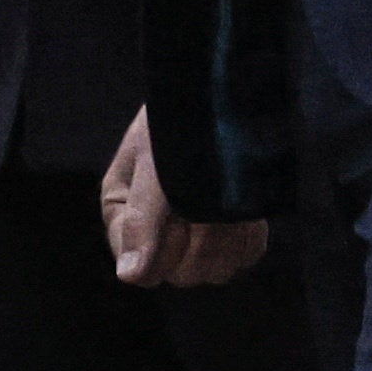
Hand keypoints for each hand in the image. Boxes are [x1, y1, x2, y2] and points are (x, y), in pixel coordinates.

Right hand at [100, 106, 269, 290]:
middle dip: (202, 242)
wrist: (226, 93)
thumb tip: (130, 277)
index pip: (142, 268)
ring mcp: (194, 232)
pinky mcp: (229, 229)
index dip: (167, 249)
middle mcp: (154, 229)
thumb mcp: (156, 167)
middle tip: (211, 204)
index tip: (182, 218)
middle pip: (180, 274)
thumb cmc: (181, 123)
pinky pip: (242, 256)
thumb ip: (143, 222)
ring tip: (229, 202)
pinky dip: (249, 235)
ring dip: (229, 237)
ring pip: (214, 270)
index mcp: (122, 210)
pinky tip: (246, 208)